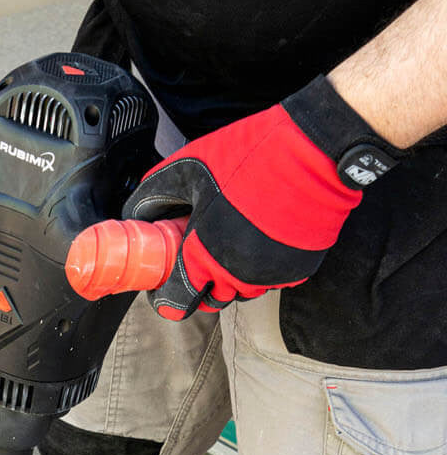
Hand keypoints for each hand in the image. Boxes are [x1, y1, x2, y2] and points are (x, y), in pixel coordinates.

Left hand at [125, 76, 397, 319]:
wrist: (317, 151)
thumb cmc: (252, 155)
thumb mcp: (189, 167)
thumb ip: (155, 195)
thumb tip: (136, 214)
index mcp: (206, 256)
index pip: (177, 302)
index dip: (166, 296)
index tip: (164, 285)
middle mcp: (238, 276)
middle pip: (212, 299)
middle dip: (200, 284)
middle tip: (199, 255)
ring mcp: (272, 276)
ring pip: (243, 291)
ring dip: (232, 275)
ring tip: (232, 238)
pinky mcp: (300, 270)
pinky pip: (272, 279)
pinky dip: (263, 265)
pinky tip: (263, 234)